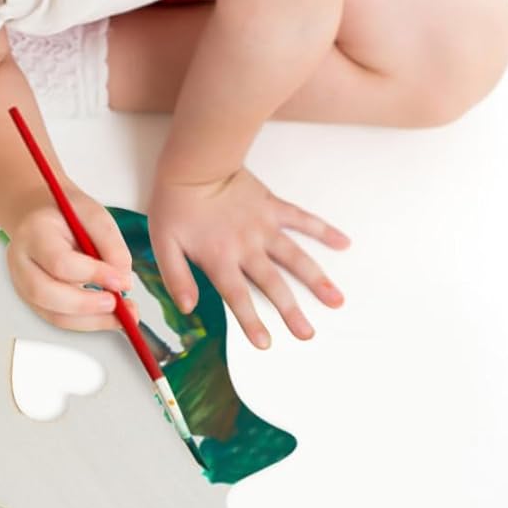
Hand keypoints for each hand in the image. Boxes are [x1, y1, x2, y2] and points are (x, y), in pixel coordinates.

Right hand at [4, 184, 134, 333]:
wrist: (39, 216)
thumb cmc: (65, 214)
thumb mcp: (93, 216)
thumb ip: (111, 246)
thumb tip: (123, 283)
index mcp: (34, 233)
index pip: (59, 262)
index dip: (92, 275)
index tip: (121, 281)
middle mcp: (21, 262)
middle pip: (46, 294)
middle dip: (87, 305)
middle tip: (118, 304)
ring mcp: (23, 284)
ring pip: (53, 314)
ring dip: (91, 321)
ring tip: (122, 315)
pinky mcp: (33, 300)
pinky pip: (59, 319)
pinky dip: (87, 322)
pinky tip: (108, 316)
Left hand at [148, 168, 348, 347]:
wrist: (194, 164)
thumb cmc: (176, 203)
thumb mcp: (163, 244)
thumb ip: (176, 278)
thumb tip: (187, 308)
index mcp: (220, 259)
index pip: (238, 297)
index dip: (251, 322)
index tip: (266, 343)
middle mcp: (247, 247)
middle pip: (273, 285)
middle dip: (291, 312)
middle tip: (308, 333)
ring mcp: (264, 227)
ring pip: (296, 258)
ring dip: (317, 280)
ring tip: (336, 300)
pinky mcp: (273, 207)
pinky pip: (303, 220)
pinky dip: (324, 231)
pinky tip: (343, 243)